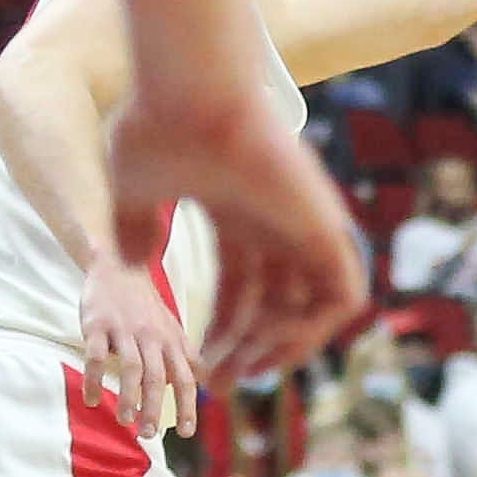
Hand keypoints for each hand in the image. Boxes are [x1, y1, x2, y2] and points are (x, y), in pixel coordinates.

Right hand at [75, 258, 199, 437]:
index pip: (185, 377)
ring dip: (128, 396)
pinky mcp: (98, 325)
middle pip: (157, 377)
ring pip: (130, 367)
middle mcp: (151, 336)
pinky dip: (93, 379)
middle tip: (149, 434)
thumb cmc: (146, 306)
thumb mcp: (172, 327)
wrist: (119, 264)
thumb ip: (185, 353)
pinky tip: (90, 400)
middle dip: (155, 408)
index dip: (188, 406)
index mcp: (171, 341)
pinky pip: (95, 355)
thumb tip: (203, 381)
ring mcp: (124, 330)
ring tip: (125, 421)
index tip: (187, 433)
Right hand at [109, 72, 369, 383]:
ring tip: (243, 372)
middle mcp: (275, 219)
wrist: (191, 93)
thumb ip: (137, 230)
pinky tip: (272, 346)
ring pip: (311, 305)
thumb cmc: (158, 127)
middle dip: (248, 347)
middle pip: (275, 302)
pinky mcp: (326, 224)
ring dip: (281, 346)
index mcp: (238, 210)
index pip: (243, 285)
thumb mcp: (133, 191)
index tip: (199, 363)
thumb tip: (134, 266)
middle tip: (218, 383)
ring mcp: (304, 222)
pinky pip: (343, 296)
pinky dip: (317, 329)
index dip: (224, 327)